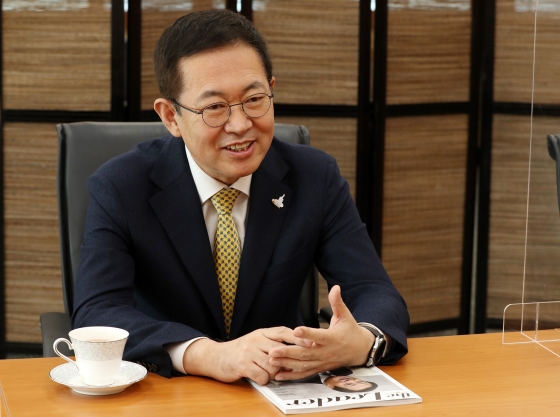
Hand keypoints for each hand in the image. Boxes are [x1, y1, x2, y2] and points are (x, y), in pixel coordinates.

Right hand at [183, 327, 300, 384]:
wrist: (216, 357)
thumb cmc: (240, 350)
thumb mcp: (256, 340)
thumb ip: (272, 341)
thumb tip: (296, 345)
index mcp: (261, 333)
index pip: (283, 332)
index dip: (298, 338)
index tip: (311, 343)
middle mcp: (256, 340)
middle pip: (280, 351)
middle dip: (287, 361)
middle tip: (293, 367)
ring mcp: (249, 352)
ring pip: (272, 366)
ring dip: (273, 373)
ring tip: (267, 373)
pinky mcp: (242, 365)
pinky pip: (262, 376)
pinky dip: (263, 380)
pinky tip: (258, 377)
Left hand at [267, 285, 373, 380]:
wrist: (359, 350)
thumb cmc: (350, 331)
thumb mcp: (345, 315)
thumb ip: (337, 302)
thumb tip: (335, 288)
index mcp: (332, 338)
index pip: (319, 335)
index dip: (308, 334)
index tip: (295, 331)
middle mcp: (326, 351)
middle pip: (306, 353)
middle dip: (288, 353)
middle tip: (273, 350)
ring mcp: (322, 362)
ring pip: (303, 365)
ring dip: (286, 363)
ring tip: (272, 360)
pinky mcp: (319, 368)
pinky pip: (304, 373)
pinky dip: (292, 375)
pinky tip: (279, 375)